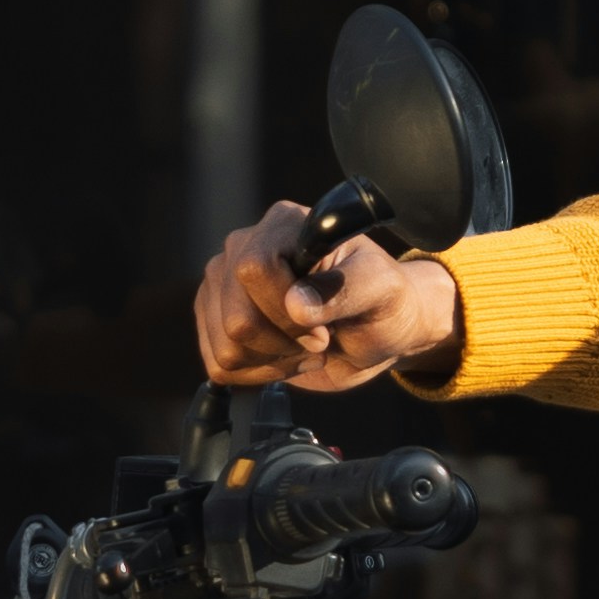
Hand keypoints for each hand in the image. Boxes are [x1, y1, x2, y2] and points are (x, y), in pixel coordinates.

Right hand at [192, 207, 464, 399]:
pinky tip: (285, 356)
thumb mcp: (382, 290)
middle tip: (320, 340)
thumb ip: (345, 290)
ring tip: (304, 346)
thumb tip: (296, 305)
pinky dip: (259, 374)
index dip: (285, 309)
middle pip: (237, 317)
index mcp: (282, 225)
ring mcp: (222, 287)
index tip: (322, 328)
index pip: (254, 268)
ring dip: (275, 360)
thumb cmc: (382, 302)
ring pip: (226, 346)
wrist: (374, 332)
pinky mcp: (215, 322)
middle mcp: (242, 249)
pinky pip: (219, 366)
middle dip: (285, 342)